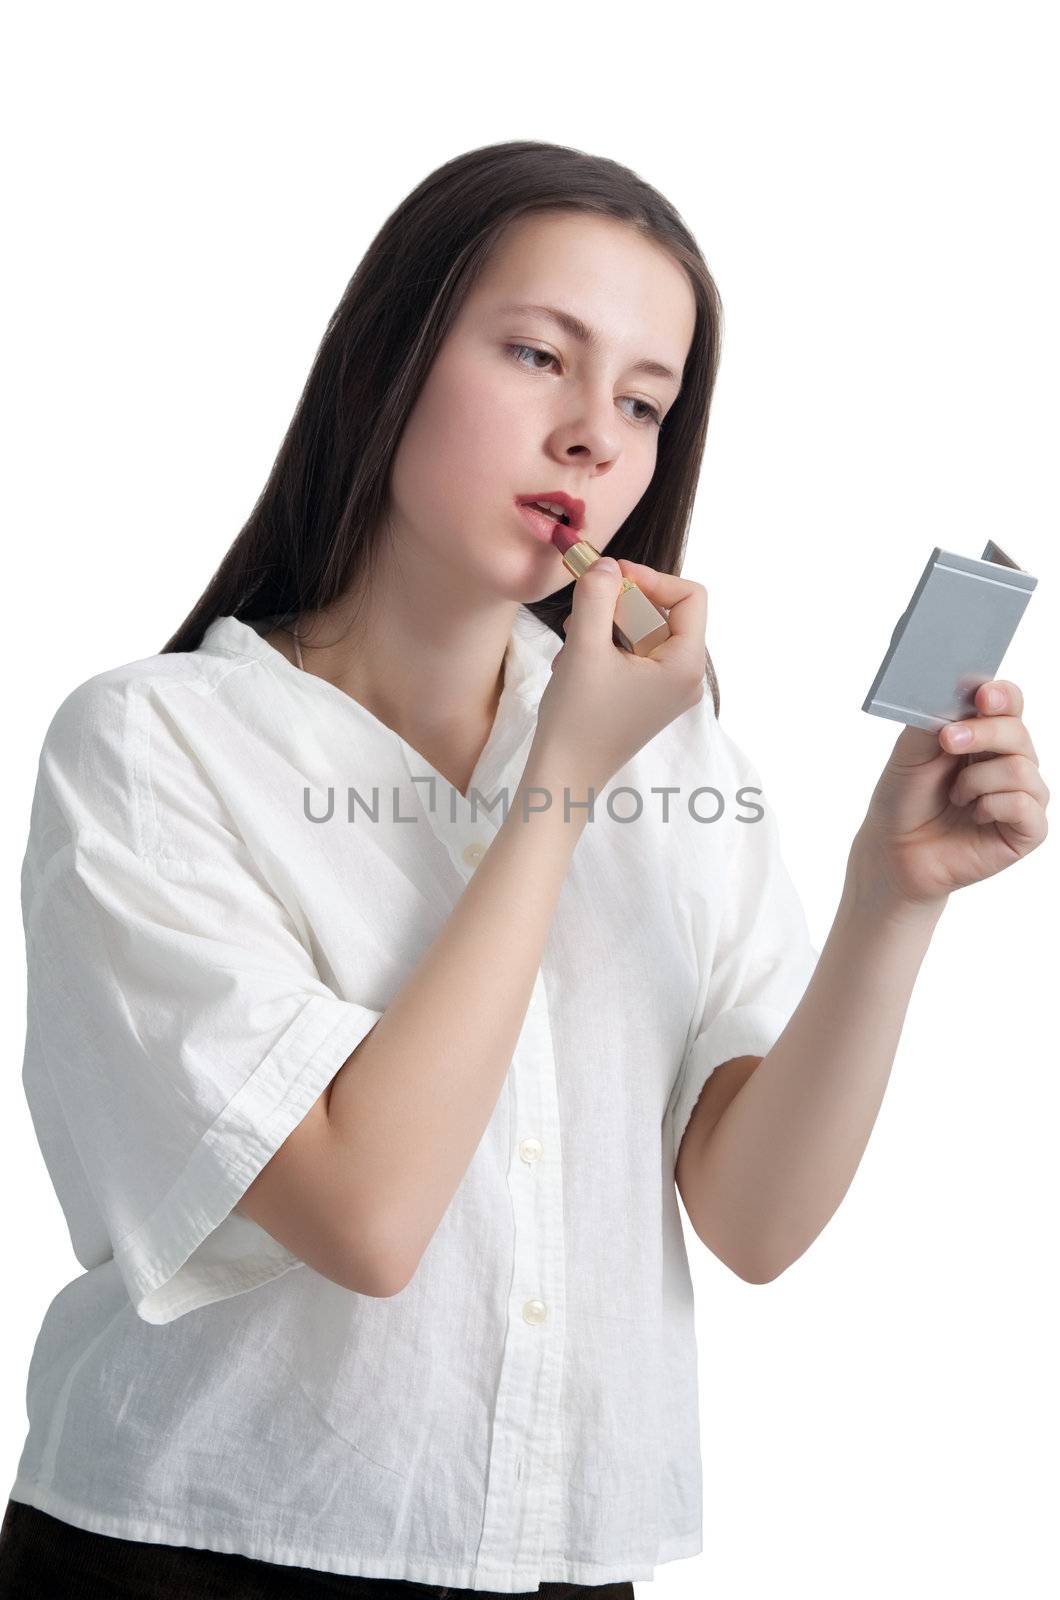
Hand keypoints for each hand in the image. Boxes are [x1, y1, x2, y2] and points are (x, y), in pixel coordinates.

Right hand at [531, 557, 706, 795]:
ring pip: (644, 631)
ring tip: (573, 640)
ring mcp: (668, 690)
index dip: (650, 578)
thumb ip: (598, 596)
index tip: (610, 578)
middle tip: (582, 611)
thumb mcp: (585, 646)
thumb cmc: (577, 720)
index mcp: (686, 665)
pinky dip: (605, 647)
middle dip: (621, 603)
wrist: (564, 777)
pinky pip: (634, 654)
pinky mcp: (647, 698)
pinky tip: (575, 661)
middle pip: (664, 612)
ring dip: (607, 624)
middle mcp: (687, 677)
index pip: (689, 596)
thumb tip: (606, 564)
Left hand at [853, 679, 1048, 912]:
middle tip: (947, 742)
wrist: (894, 849)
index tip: (981, 697)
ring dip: (977, 780)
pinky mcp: (1028, 830)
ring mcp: (1023, 795)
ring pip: (1021, 768)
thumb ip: (936, 719)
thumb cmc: (904, 799)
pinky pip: (1025, 805)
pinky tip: (974, 815)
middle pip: (1018, 731)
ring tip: (955, 796)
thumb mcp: (911, 751)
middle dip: (982, 733)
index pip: (1009, 702)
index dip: (1001, 696)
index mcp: (985, 734)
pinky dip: (992, 806)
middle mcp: (1011, 760)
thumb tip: (961, 692)